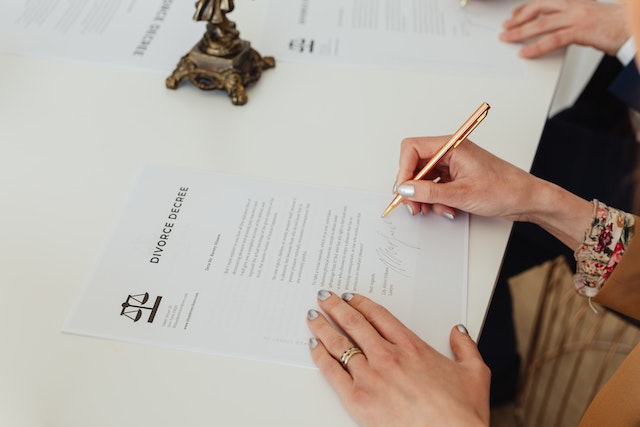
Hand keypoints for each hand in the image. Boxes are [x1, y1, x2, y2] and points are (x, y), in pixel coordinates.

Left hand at [307, 290, 489, 426]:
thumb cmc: (461, 412)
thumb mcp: (474, 372)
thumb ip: (465, 347)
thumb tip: (459, 332)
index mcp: (412, 347)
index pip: (379, 316)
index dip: (361, 303)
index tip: (351, 297)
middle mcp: (388, 357)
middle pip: (355, 323)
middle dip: (336, 307)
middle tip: (325, 297)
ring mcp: (371, 377)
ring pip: (339, 343)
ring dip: (323, 326)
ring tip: (313, 316)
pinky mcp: (358, 399)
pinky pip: (331, 371)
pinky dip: (320, 356)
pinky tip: (313, 346)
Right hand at [394, 136, 592, 248]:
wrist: (527, 199)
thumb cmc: (505, 189)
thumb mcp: (462, 194)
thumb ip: (429, 192)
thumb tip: (405, 190)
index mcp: (451, 146)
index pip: (412, 148)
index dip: (404, 169)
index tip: (403, 190)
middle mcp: (450, 152)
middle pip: (415, 165)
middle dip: (412, 187)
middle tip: (413, 205)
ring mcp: (453, 165)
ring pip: (424, 178)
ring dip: (425, 197)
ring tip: (433, 209)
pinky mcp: (456, 177)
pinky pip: (435, 187)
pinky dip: (436, 200)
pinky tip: (447, 209)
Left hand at [499, 0, 629, 57]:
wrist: (634, 27)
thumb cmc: (613, 26)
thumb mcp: (588, 18)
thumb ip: (570, 22)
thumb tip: (553, 30)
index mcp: (576, 1)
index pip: (545, 2)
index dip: (526, 8)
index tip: (514, 14)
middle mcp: (575, 6)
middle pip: (540, 8)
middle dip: (519, 18)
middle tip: (505, 27)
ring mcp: (578, 17)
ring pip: (542, 23)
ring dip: (521, 32)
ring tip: (507, 38)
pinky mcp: (582, 31)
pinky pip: (553, 39)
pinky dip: (536, 46)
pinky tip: (525, 52)